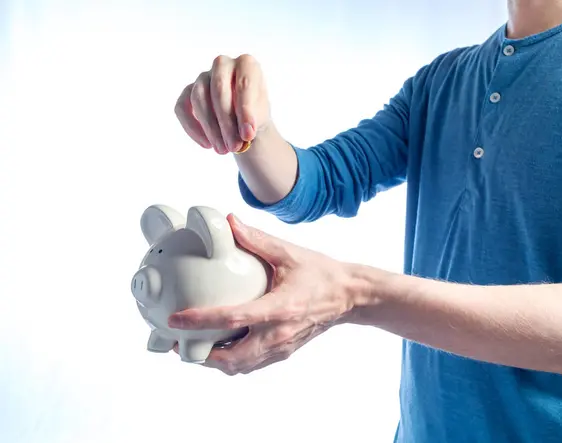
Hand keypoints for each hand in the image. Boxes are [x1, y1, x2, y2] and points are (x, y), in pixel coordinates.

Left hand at [168, 215, 357, 374]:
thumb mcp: (289, 252)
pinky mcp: (284, 351)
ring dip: (214, 361)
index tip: (176, 319)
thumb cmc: (321, 273)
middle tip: (179, 341)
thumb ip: (257, 239)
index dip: (201, 321)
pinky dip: (231, 359)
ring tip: (194, 346)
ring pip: (240, 367)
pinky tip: (220, 345)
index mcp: (280, 308)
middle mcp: (279, 333)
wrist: (349, 296)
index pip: (233, 318)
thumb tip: (228, 222)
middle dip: (201, 355)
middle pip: (232, 359)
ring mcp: (282, 347)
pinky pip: (252, 364)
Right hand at [174, 54, 271, 154]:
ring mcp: (203, 77)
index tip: (248, 135)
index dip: (245, 111)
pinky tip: (207, 145)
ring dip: (211, 128)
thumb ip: (254, 121)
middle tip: (234, 147)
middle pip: (218, 89)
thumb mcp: (261, 117)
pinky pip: (182, 107)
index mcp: (246, 64)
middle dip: (226, 122)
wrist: (244, 122)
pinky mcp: (188, 91)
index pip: (244, 83)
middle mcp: (223, 64)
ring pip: (199, 98)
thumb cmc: (255, 115)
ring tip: (223, 150)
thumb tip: (245, 133)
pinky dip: (193, 128)